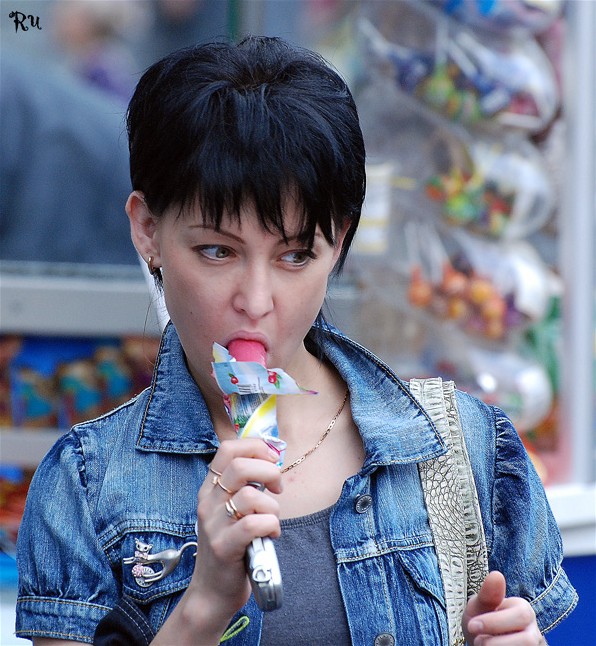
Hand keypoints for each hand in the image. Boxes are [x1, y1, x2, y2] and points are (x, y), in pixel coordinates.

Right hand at [192, 439, 282, 611]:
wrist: (212, 591)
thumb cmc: (231, 545)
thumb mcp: (230, 510)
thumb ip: (245, 486)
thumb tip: (273, 458)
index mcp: (210, 488)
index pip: (228, 449)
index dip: (256, 447)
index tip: (273, 461)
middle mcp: (208, 502)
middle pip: (241, 466)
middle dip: (269, 472)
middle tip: (278, 489)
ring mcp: (213, 524)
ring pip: (251, 496)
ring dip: (272, 507)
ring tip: (272, 520)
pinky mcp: (223, 547)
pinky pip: (254, 524)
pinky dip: (271, 527)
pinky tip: (270, 535)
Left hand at [462, 571, 544, 644]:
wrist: (481, 645)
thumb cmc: (481, 622)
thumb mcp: (478, 607)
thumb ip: (487, 594)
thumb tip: (497, 574)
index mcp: (522, 609)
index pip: (521, 615)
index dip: (494, 623)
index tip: (472, 626)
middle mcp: (533, 630)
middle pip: (529, 640)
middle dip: (498, 642)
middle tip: (478, 641)